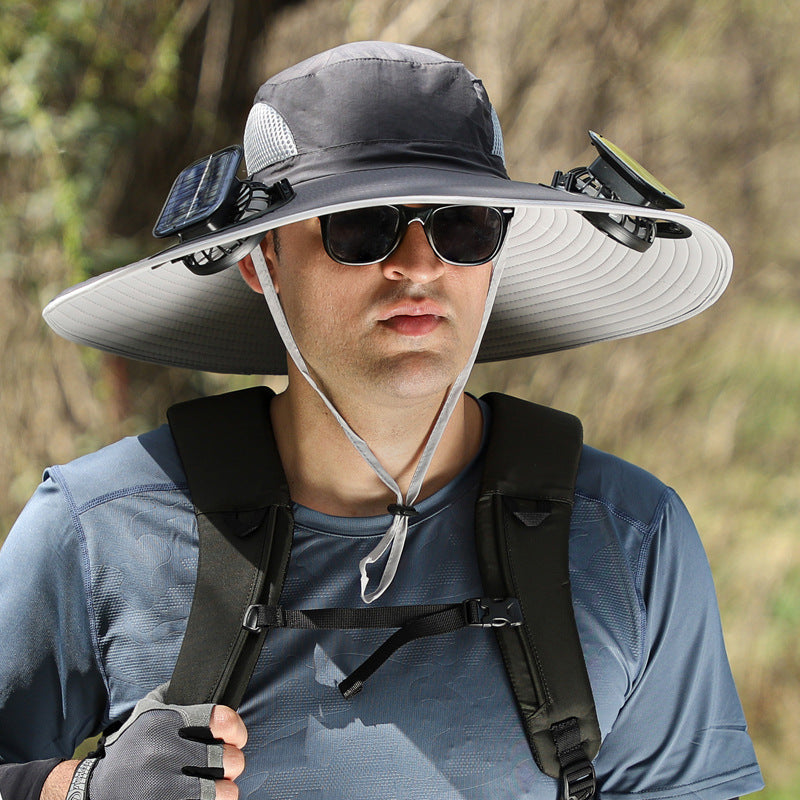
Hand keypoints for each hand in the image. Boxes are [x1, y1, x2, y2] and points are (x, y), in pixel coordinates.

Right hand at [55, 684, 246, 799]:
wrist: (95, 791)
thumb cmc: (131, 749)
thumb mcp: (147, 713)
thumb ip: (177, 697)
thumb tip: (208, 683)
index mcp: (165, 722)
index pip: (221, 719)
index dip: (236, 729)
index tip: (235, 737)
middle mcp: (164, 753)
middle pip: (228, 758)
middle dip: (231, 762)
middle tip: (224, 764)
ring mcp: (163, 786)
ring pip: (224, 791)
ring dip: (224, 789)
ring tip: (215, 784)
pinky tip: (203, 797)